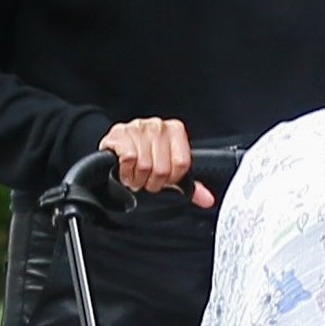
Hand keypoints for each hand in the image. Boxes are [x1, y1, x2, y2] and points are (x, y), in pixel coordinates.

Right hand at [98, 117, 215, 208]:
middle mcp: (158, 126)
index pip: (182, 164)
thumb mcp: (169, 171)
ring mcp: (138, 127)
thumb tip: (207, 199)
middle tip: (146, 180)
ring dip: (137, 179)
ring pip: (145, 166)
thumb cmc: (145, 158)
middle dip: (152, 182)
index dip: (171, 179)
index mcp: (175, 130)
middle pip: (162, 168)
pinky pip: (129, 159)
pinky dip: (126, 172)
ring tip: (135, 176)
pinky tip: (125, 170)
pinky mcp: (120, 134)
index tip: (164, 179)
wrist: (116, 149)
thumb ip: (190, 186)